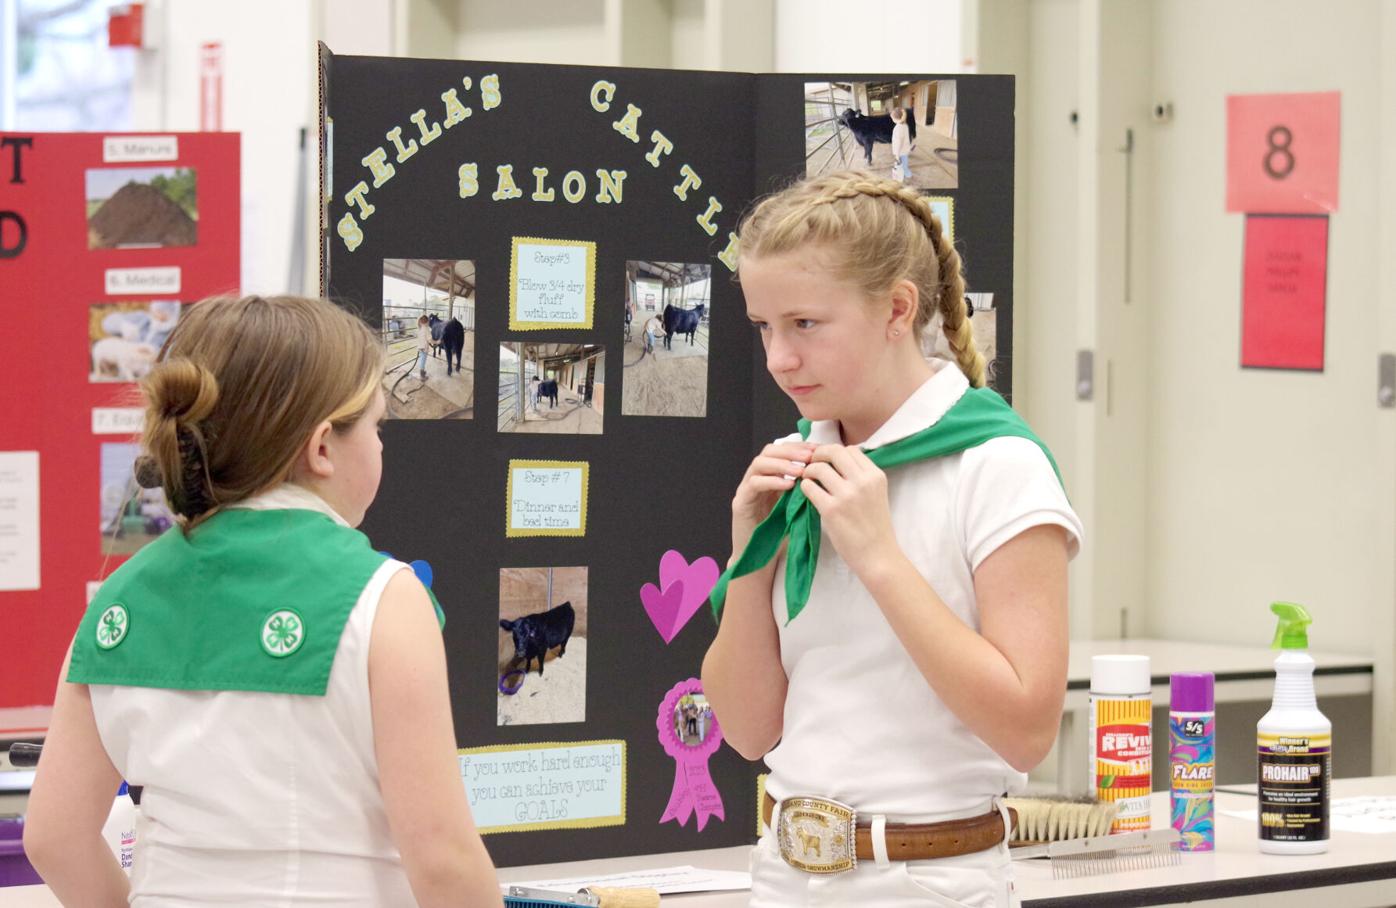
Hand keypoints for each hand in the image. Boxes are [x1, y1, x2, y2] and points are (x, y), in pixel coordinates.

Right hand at [731, 441, 816, 551]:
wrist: (761, 560)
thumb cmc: (782, 535)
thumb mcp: (798, 506)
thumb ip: (806, 489)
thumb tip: (827, 472)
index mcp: (770, 477)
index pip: (782, 451)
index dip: (799, 447)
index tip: (817, 450)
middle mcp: (756, 479)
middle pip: (769, 451)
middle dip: (791, 452)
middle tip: (809, 457)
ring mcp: (746, 490)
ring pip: (759, 464)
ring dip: (782, 464)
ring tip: (800, 471)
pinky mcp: (740, 504)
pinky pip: (754, 484)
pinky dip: (772, 481)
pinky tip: (788, 486)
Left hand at [800, 445, 898, 576]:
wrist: (878, 556)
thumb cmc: (875, 527)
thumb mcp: (876, 494)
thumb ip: (861, 477)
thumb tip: (838, 461)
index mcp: (875, 476)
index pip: (851, 449)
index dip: (834, 452)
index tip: (827, 460)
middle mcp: (863, 481)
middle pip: (833, 451)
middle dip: (818, 454)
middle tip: (811, 464)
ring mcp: (846, 495)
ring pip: (818, 468)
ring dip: (808, 471)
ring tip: (808, 480)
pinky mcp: (831, 509)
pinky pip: (809, 487)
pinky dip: (805, 487)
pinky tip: (808, 494)